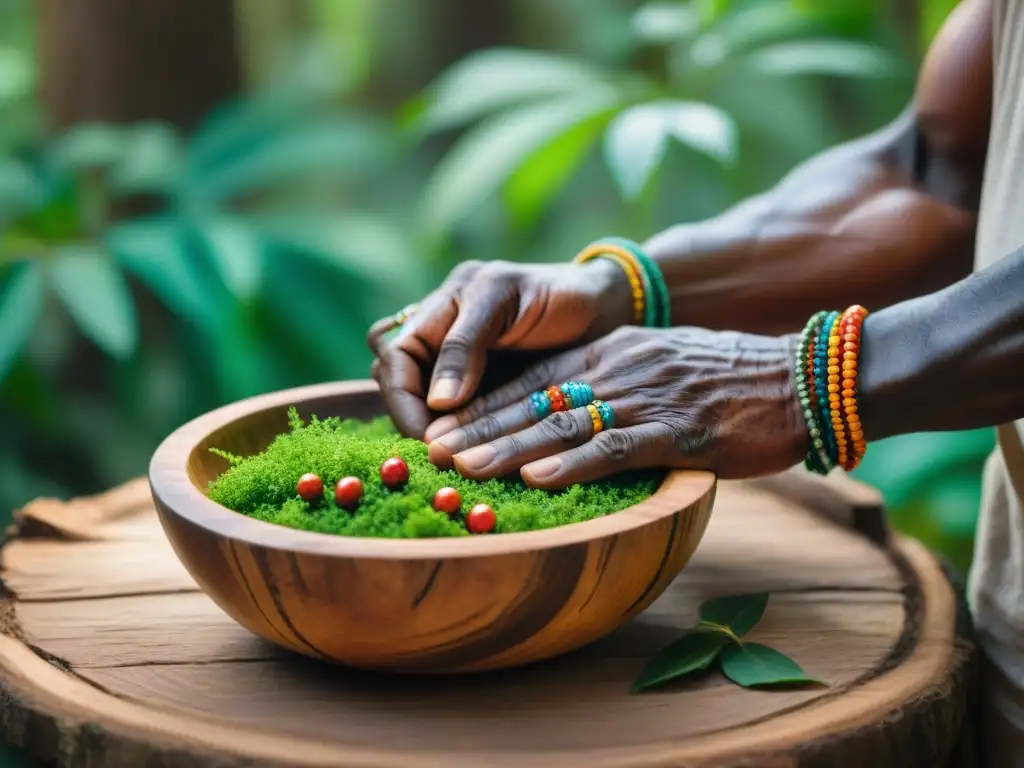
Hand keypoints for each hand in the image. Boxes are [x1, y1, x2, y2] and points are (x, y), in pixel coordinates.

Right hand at [367, 258, 633, 438]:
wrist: (604, 308)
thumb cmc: (557, 292)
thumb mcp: (502, 299)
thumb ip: (465, 344)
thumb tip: (437, 401)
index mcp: (439, 308)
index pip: (395, 357)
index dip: (402, 398)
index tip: (425, 435)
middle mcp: (441, 338)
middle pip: (398, 382)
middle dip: (411, 418)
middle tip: (438, 453)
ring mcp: (461, 366)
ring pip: (422, 403)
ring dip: (433, 431)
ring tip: (454, 458)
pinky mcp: (486, 392)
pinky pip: (459, 419)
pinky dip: (462, 438)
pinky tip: (474, 457)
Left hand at [424, 326, 809, 487]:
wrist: (799, 377)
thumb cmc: (728, 379)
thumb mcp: (660, 366)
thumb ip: (614, 385)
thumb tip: (569, 417)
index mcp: (612, 355)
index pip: (533, 381)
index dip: (485, 406)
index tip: (442, 428)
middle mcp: (619, 370)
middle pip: (536, 401)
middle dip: (481, 428)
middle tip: (433, 452)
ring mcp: (647, 399)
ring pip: (565, 423)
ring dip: (510, 447)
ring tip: (465, 467)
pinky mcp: (679, 431)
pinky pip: (619, 447)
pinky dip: (576, 463)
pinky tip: (540, 478)